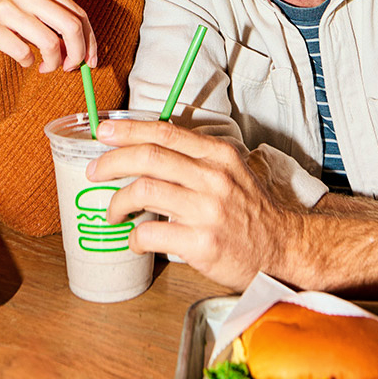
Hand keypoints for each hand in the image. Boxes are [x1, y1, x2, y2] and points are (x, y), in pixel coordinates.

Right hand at [0, 0, 96, 72]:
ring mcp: (4, 6)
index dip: (90, 41)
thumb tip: (80, 47)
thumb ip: (50, 18)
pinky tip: (25, 61)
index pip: (78, 14)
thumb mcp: (22, 4)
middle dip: (78, 53)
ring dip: (53, 62)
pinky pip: (22, 51)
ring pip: (50, 42)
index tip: (91, 61)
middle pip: (71, 26)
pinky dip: (29, 61)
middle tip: (70, 68)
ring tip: (45, 67)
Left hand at [92, 118, 298, 288]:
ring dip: (117, 202)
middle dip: (111, 162)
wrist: (281, 248)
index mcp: (219, 156)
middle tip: (96, 172)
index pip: (165, 132)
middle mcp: (214, 178)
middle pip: (148, 157)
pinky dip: (134, 238)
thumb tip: (151, 149)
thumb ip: (198, 159)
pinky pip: (150, 233)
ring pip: (143, 191)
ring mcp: (208, 211)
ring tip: (114, 212)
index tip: (104, 132)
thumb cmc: (251, 212)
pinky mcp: (201, 242)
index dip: (128, 130)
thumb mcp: (232, 172)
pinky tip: (137, 241)